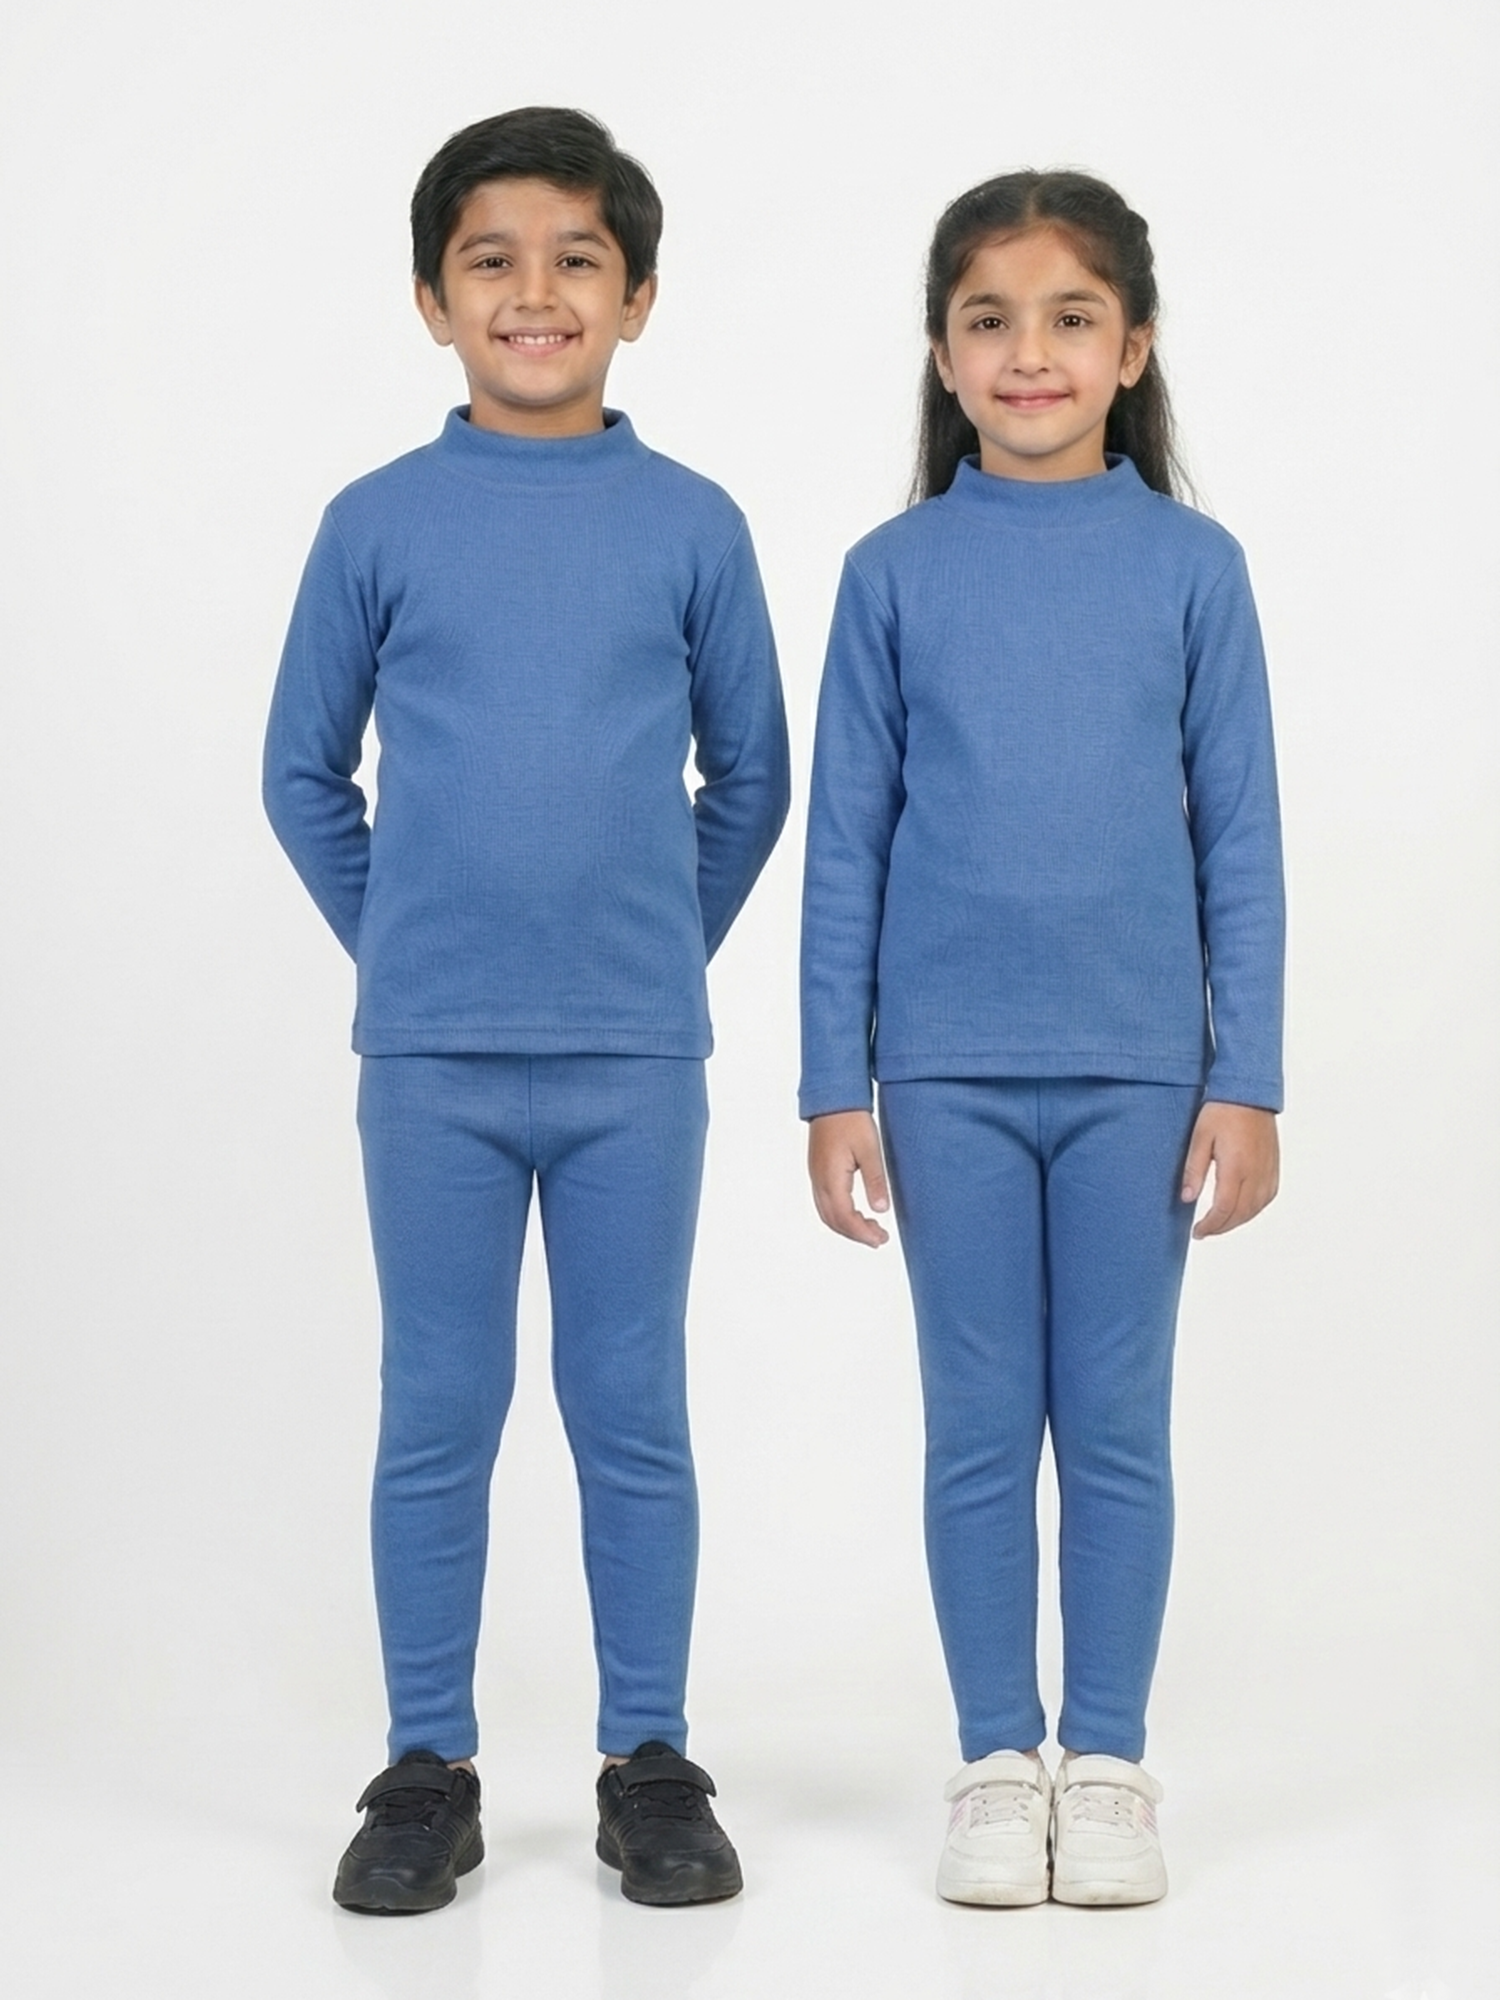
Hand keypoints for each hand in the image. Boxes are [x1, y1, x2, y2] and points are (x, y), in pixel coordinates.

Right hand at [808, 1111, 890, 1247]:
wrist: (832, 1098)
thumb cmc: (851, 1119)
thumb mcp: (870, 1149)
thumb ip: (875, 1181)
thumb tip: (881, 1210)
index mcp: (831, 1177)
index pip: (845, 1217)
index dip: (862, 1233)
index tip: (880, 1239)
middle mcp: (819, 1181)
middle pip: (833, 1220)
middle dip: (856, 1234)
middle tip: (879, 1238)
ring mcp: (816, 1177)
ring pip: (827, 1214)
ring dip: (847, 1226)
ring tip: (871, 1228)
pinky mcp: (818, 1172)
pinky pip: (824, 1203)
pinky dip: (840, 1215)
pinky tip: (856, 1212)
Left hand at [1181, 1102, 1279, 1237]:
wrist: (1249, 1091)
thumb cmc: (1222, 1111)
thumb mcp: (1200, 1137)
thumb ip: (1194, 1170)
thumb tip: (1188, 1198)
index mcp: (1236, 1167)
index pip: (1224, 1209)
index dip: (1210, 1226)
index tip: (1197, 1232)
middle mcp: (1256, 1172)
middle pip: (1241, 1214)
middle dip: (1222, 1227)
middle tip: (1205, 1231)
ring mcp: (1268, 1169)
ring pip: (1257, 1208)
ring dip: (1238, 1221)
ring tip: (1220, 1223)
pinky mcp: (1274, 1165)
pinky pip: (1268, 1196)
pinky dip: (1254, 1209)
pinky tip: (1242, 1209)